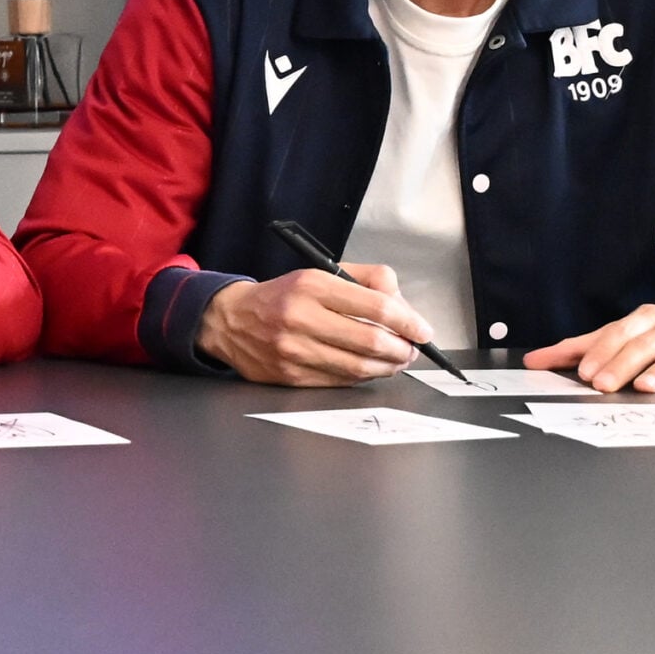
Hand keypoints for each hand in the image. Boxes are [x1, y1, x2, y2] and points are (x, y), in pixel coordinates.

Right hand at [194, 266, 432, 385]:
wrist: (231, 321)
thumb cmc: (284, 296)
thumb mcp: (321, 272)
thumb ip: (366, 281)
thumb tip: (403, 306)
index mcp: (312, 285)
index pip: (375, 305)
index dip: (408, 321)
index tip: (423, 330)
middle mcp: (302, 317)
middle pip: (371, 340)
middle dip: (402, 348)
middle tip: (412, 348)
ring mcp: (295, 351)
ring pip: (360, 366)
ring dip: (388, 366)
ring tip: (396, 359)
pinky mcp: (292, 376)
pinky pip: (341, 381)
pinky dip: (364, 376)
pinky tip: (371, 368)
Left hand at [521, 285, 654, 392]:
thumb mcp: (636, 327)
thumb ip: (589, 345)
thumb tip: (537, 360)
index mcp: (651, 318)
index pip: (621, 332)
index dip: (602, 350)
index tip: (584, 371)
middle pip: (647, 344)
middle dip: (624, 364)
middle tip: (603, 385)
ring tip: (644, 386)